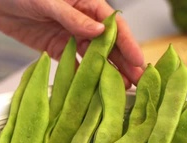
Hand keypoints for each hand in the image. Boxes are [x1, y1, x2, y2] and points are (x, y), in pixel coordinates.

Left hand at [0, 0, 144, 86]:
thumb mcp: (48, 0)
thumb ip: (73, 17)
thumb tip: (99, 32)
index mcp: (87, 4)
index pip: (114, 26)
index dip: (128, 44)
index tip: (139, 62)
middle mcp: (83, 22)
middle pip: (109, 44)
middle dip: (124, 63)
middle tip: (138, 82)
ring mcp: (70, 36)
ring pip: (95, 56)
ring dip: (108, 72)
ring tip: (122, 90)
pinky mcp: (56, 48)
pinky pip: (74, 64)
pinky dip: (83, 76)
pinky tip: (94, 89)